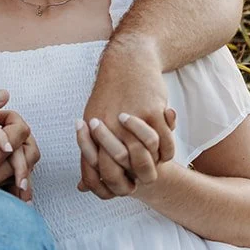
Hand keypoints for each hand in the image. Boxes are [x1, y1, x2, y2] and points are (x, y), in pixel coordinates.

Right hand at [0, 91, 32, 192]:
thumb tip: (5, 94)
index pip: (21, 132)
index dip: (12, 116)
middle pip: (30, 153)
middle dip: (20, 133)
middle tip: (1, 124)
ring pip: (25, 167)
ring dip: (18, 148)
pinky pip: (14, 178)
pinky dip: (15, 165)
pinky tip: (6, 153)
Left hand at [78, 34, 176, 199]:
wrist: (128, 61)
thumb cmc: (111, 93)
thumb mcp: (93, 118)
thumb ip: (89, 155)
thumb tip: (82, 187)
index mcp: (92, 132)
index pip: (99, 171)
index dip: (112, 186)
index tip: (125, 187)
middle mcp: (109, 128)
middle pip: (123, 168)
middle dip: (136, 178)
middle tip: (147, 178)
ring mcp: (131, 122)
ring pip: (146, 159)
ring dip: (154, 165)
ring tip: (157, 164)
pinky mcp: (152, 113)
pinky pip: (164, 143)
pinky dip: (167, 152)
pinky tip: (166, 152)